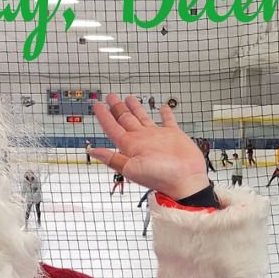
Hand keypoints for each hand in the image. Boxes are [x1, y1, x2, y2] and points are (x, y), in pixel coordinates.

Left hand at [90, 95, 208, 199]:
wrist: (186, 180)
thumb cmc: (160, 177)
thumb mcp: (131, 168)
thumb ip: (112, 158)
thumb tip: (92, 152)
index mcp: (131, 145)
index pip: (112, 127)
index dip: (104, 116)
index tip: (97, 105)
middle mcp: (142, 139)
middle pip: (125, 119)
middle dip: (117, 108)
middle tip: (111, 97)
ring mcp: (157, 136)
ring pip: (143, 117)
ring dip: (136, 108)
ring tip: (130, 98)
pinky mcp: (173, 135)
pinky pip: (168, 120)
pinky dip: (165, 113)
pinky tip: (162, 107)